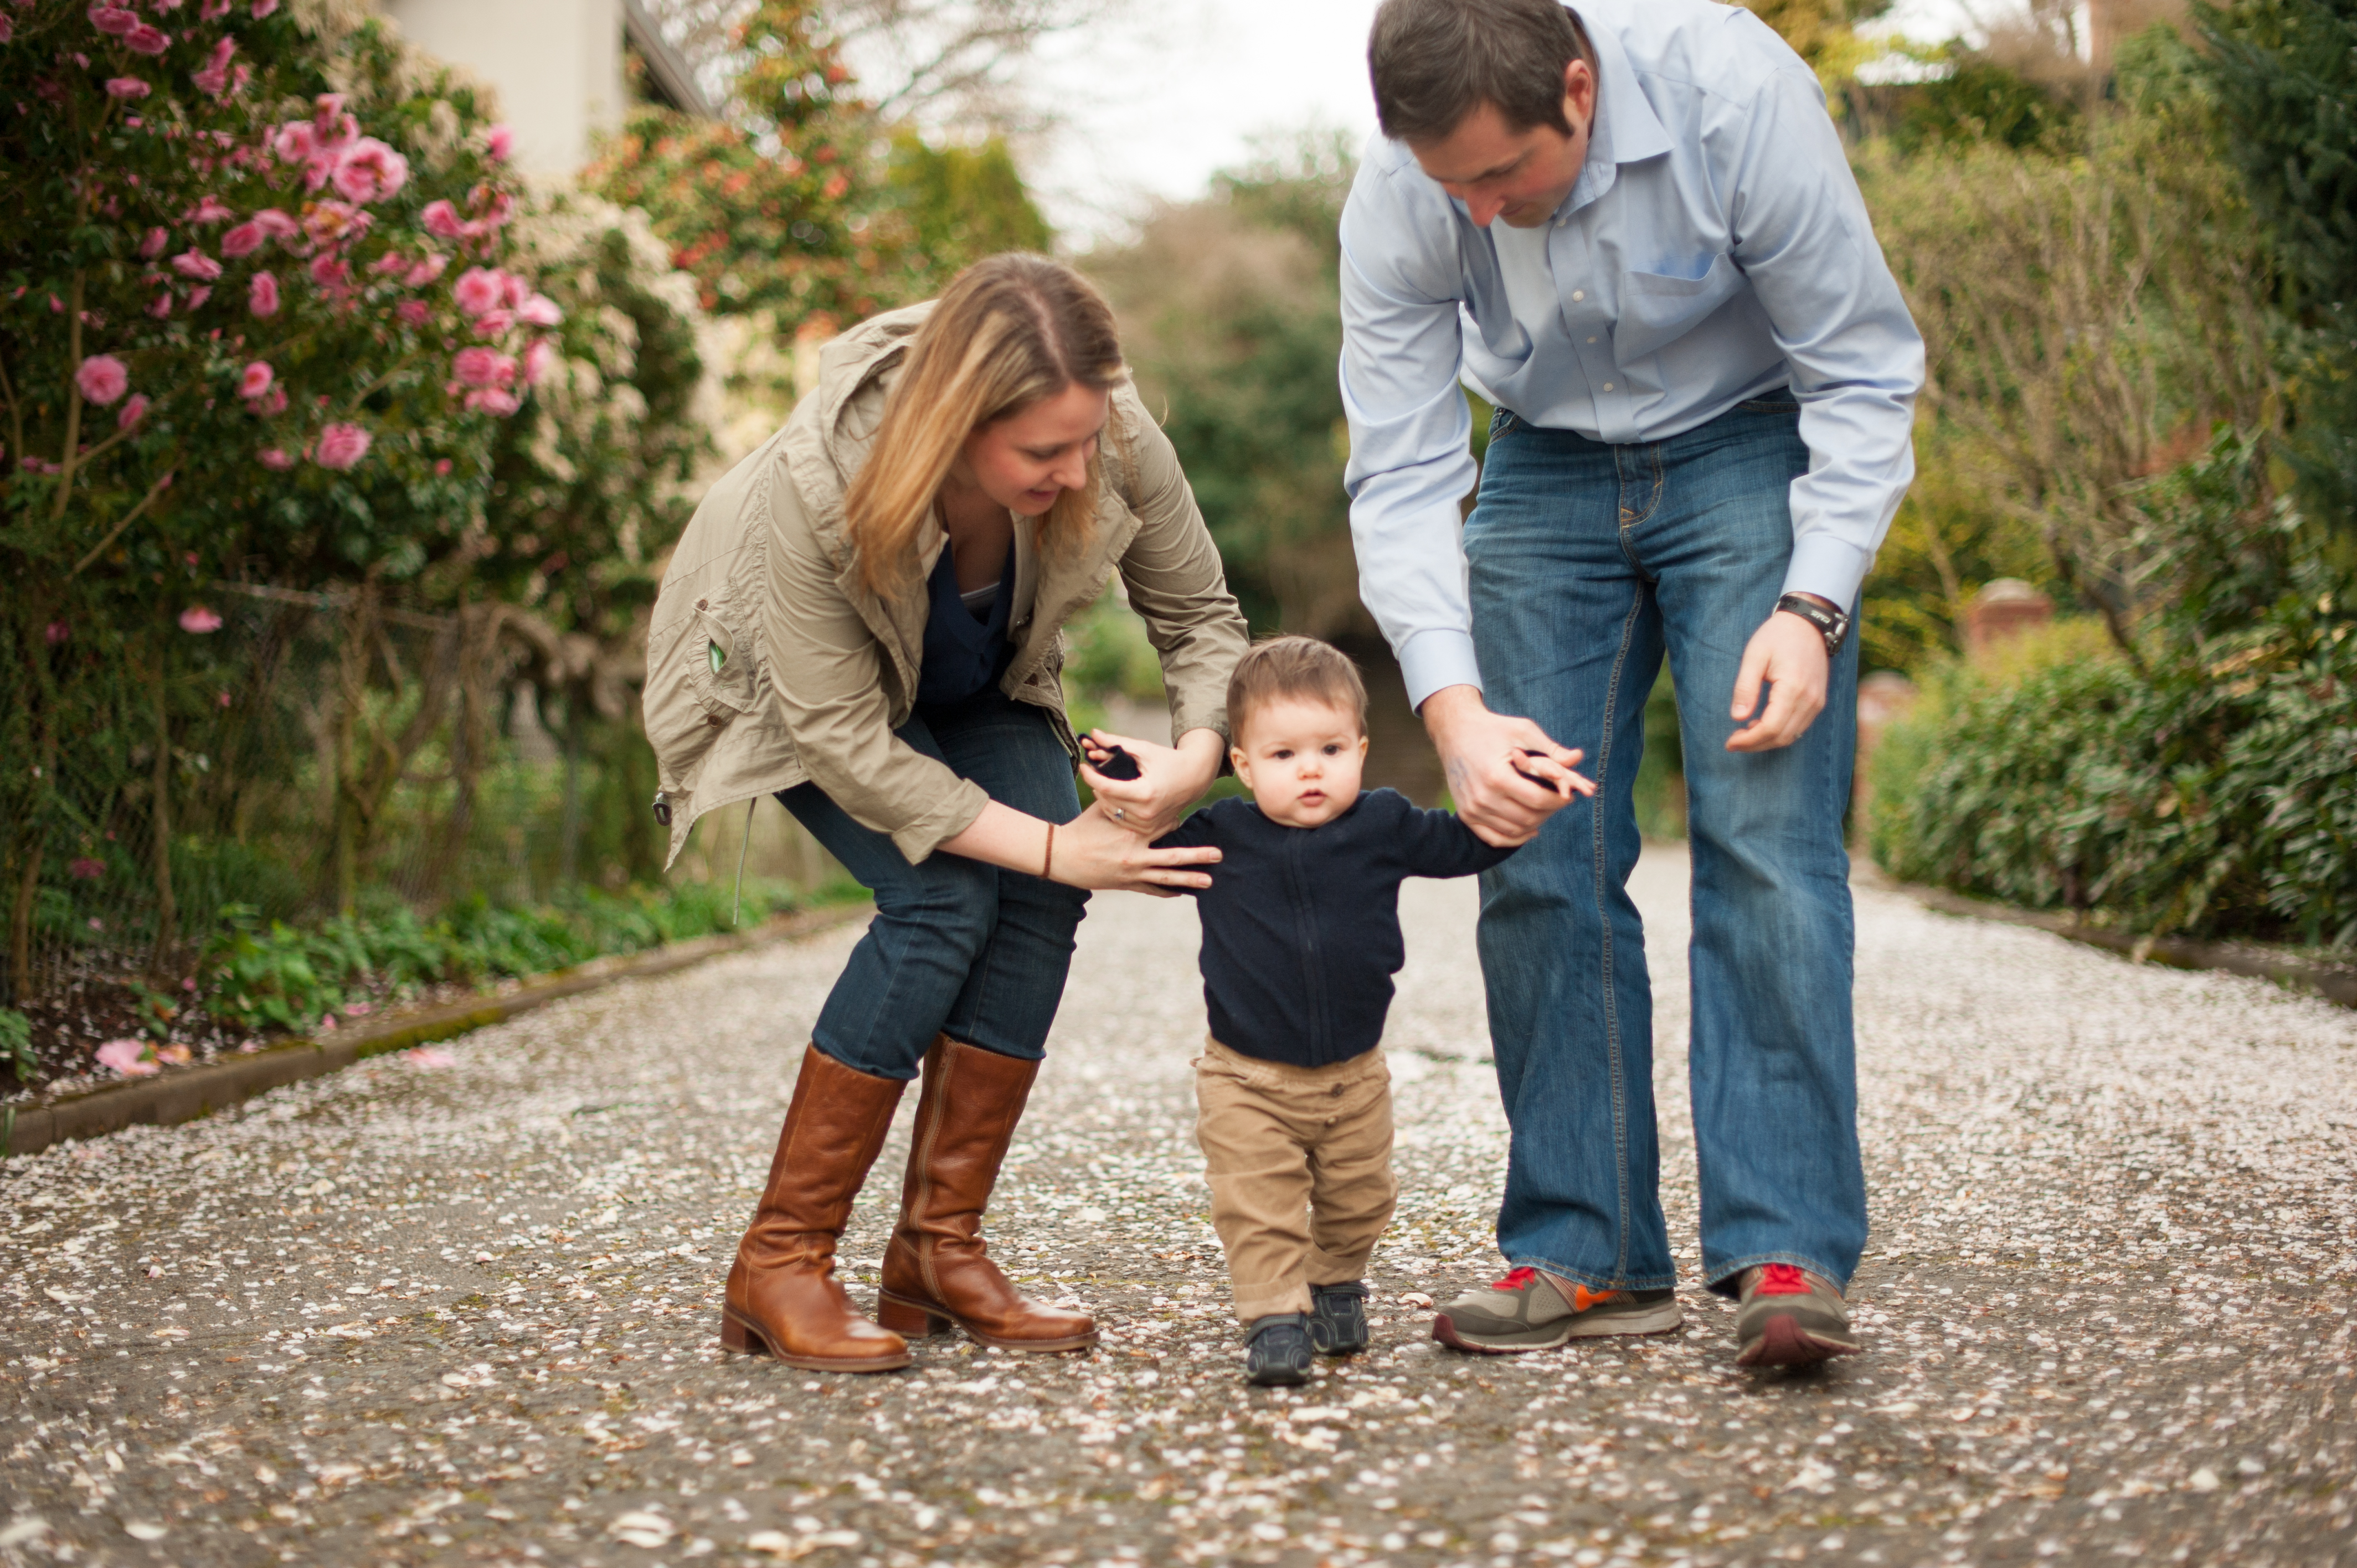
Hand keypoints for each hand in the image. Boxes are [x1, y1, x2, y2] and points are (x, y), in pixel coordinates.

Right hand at [1051, 801, 1218, 895]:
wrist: (1061, 856)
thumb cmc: (1081, 828)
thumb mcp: (1102, 807)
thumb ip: (1122, 797)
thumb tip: (1131, 777)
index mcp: (1131, 832)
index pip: (1163, 827)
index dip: (1176, 822)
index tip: (1185, 820)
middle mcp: (1135, 855)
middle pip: (1173, 856)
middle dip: (1197, 856)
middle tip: (1218, 855)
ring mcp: (1132, 872)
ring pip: (1166, 877)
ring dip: (1189, 879)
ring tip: (1209, 881)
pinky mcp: (1126, 884)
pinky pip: (1151, 889)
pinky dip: (1166, 890)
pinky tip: (1181, 892)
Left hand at [1079, 727, 1223, 839]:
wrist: (1194, 778)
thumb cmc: (1169, 760)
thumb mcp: (1144, 749)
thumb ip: (1116, 742)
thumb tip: (1093, 733)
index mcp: (1145, 793)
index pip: (1106, 787)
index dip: (1090, 776)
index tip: (1083, 766)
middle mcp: (1146, 812)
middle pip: (1106, 800)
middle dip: (1096, 784)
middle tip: (1093, 772)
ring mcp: (1148, 824)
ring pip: (1111, 812)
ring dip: (1103, 797)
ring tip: (1103, 783)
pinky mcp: (1149, 829)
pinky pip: (1121, 821)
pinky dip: (1114, 808)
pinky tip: (1113, 796)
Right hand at [1420, 685, 1594, 848]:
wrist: (1455, 731)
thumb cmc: (1493, 728)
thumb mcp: (1523, 731)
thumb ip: (1551, 749)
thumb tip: (1578, 758)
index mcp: (1497, 776)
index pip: (1538, 800)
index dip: (1559, 801)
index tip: (1569, 795)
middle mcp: (1482, 797)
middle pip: (1528, 818)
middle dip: (1550, 812)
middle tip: (1559, 801)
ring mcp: (1472, 808)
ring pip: (1514, 831)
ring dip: (1535, 824)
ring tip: (1545, 809)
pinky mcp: (1466, 814)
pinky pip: (1494, 838)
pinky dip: (1514, 838)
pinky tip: (1529, 828)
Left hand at [1725, 607, 1830, 752]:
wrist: (1807, 623)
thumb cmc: (1777, 636)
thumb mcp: (1754, 656)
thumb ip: (1745, 687)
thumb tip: (1737, 717)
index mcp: (1793, 688)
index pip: (1771, 727)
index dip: (1749, 740)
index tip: (1730, 742)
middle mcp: (1810, 699)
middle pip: (1781, 737)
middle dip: (1755, 744)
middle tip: (1733, 742)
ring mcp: (1817, 702)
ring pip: (1792, 735)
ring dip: (1767, 741)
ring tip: (1744, 733)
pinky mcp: (1818, 701)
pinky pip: (1799, 726)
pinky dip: (1780, 732)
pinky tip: (1762, 723)